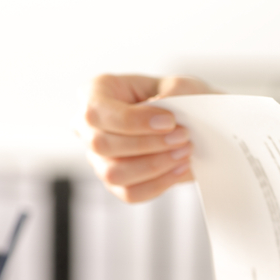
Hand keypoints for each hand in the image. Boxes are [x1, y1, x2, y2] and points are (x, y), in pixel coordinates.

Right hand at [79, 74, 213, 202]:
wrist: (190, 125)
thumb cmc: (179, 99)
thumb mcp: (181, 86)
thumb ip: (174, 90)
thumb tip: (159, 104)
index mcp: (96, 92)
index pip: (97, 112)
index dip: (132, 120)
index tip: (170, 122)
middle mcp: (88, 127)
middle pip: (101, 144)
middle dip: (147, 144)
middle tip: (183, 137)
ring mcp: (98, 158)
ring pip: (113, 173)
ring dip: (154, 165)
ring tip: (184, 152)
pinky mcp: (115, 183)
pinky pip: (130, 193)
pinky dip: (159, 184)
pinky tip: (180, 168)